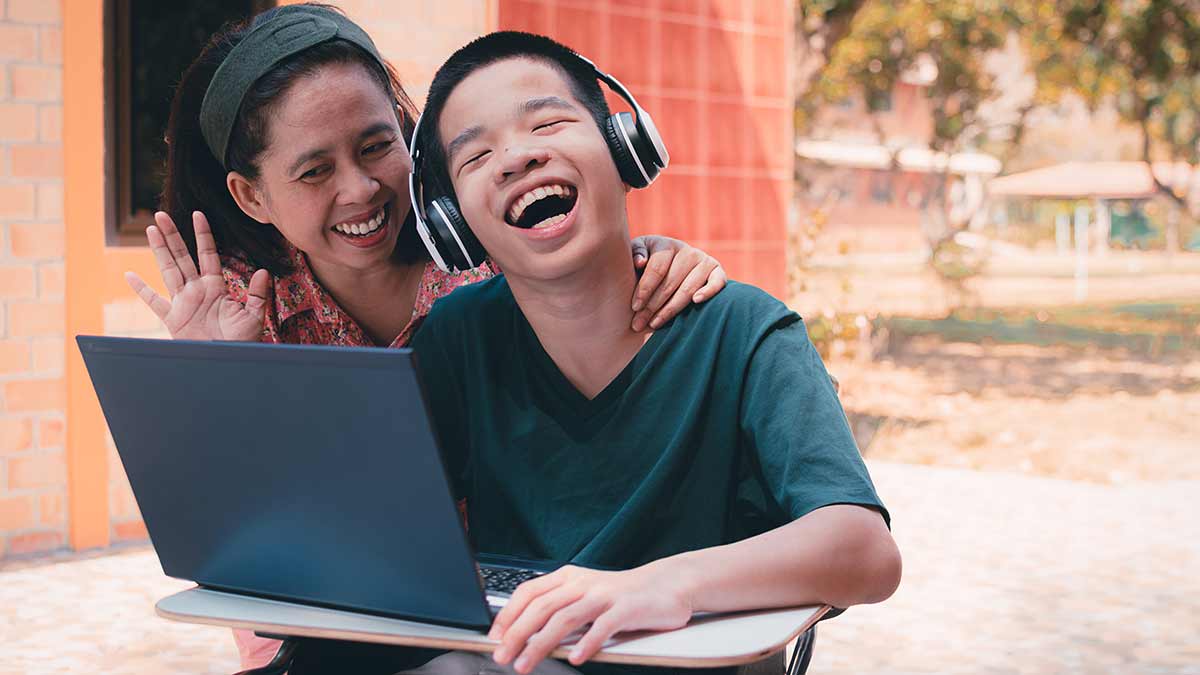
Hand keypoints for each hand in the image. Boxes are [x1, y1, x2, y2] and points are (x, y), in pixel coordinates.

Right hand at [125, 211, 269, 340]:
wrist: (228, 362)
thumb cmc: (243, 342)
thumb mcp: (253, 316)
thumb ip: (257, 294)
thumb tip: (264, 272)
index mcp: (216, 287)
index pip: (207, 254)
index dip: (203, 235)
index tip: (198, 214)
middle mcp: (197, 291)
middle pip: (181, 257)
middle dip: (172, 235)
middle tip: (161, 215)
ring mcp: (183, 303)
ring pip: (167, 270)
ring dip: (158, 250)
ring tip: (150, 230)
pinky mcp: (172, 319)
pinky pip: (154, 301)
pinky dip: (141, 289)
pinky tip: (130, 275)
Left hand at [489, 563, 692, 673]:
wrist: (666, 585)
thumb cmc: (622, 596)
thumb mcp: (586, 596)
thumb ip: (559, 610)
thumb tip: (522, 635)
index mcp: (568, 578)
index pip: (529, 592)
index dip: (508, 615)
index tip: (494, 637)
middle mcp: (583, 583)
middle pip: (541, 607)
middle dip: (517, 634)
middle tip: (501, 656)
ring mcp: (604, 594)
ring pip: (565, 618)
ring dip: (541, 644)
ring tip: (525, 664)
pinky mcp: (626, 608)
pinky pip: (602, 627)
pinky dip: (586, 644)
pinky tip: (574, 659)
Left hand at [629, 236, 725, 331]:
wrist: (673, 263)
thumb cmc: (649, 260)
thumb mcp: (639, 253)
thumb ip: (635, 253)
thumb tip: (640, 263)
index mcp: (666, 245)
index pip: (657, 269)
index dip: (645, 289)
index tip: (635, 307)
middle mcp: (688, 251)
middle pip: (670, 283)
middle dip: (652, 306)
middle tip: (639, 323)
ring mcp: (704, 261)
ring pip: (688, 289)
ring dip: (670, 309)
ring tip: (654, 324)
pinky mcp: (718, 272)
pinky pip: (717, 282)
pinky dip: (708, 291)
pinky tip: (696, 301)